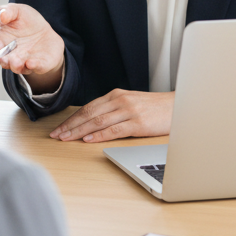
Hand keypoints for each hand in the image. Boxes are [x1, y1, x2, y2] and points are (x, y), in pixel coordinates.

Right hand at [0, 3, 64, 87]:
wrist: (44, 31)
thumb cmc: (26, 21)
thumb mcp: (16, 11)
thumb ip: (6, 11)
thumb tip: (1, 16)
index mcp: (1, 42)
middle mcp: (11, 55)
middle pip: (4, 62)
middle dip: (4, 62)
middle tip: (4, 60)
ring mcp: (25, 62)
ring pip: (19, 68)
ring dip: (17, 66)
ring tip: (17, 63)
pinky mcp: (40, 64)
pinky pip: (38, 68)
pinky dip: (35, 67)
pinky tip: (32, 63)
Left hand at [49, 89, 174, 142]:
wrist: (179, 106)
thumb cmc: (155, 108)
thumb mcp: (131, 103)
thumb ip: (114, 109)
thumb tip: (94, 122)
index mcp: (116, 95)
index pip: (88, 108)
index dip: (71, 119)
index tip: (60, 128)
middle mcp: (119, 101)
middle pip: (88, 114)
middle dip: (70, 125)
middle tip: (56, 135)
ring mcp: (128, 111)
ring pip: (97, 121)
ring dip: (79, 131)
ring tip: (66, 139)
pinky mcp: (138, 123)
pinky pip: (114, 130)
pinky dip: (99, 135)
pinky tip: (88, 139)